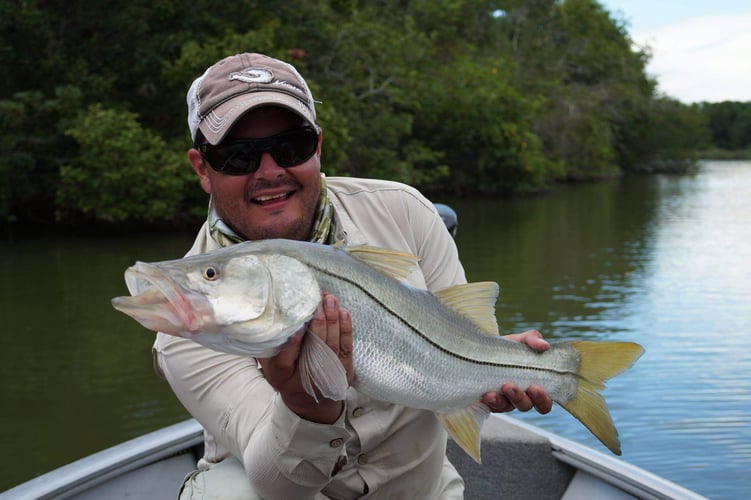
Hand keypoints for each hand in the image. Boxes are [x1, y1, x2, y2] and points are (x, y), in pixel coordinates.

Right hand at [258, 292, 353, 423]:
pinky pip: (346, 348)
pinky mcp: (343, 371)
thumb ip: (265, 348)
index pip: (284, 361)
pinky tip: (343, 313)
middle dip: (318, 324)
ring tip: (330, 300)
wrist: (309, 402)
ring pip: (332, 346)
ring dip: (332, 321)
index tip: (297, 327)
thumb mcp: (270, 366)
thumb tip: (259, 320)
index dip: (291, 345)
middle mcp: (305, 378)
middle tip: (318, 304)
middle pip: (314, 350)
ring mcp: (327, 375)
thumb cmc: (286, 375)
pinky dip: (346, 330)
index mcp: (281, 376)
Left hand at [481, 330, 552, 414]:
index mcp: (534, 386)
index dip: (542, 399)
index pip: (544, 402)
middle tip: (511, 386)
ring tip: (499, 387)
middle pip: (526, 406)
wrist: (482, 350)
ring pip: (508, 407)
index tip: (535, 387)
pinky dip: (490, 401)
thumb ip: (533, 340)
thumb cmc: (509, 348)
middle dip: (520, 398)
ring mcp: (504, 401)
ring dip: (503, 400)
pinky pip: (491, 406)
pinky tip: (487, 394)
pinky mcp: (489, 402)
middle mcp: (521, 397)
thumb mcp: (521, 340)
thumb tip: (545, 345)